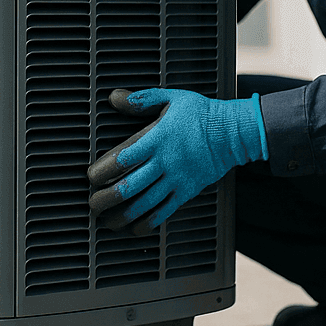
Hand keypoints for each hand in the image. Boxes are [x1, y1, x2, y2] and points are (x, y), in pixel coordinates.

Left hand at [87, 88, 265, 234]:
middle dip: (106, 199)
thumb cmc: (201, 114)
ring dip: (122, 215)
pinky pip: (164, 212)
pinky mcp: (187, 192)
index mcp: (156, 139)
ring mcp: (176, 180)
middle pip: (129, 187)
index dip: (103, 171)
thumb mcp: (170, 98)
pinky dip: (147, 223)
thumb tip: (114, 97)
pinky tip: (135, 228)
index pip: (122, 159)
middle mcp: (164, 162)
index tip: (91, 177)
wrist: (234, 132)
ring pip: (144, 204)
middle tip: (92, 203)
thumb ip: (141, 99)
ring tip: (107, 220)